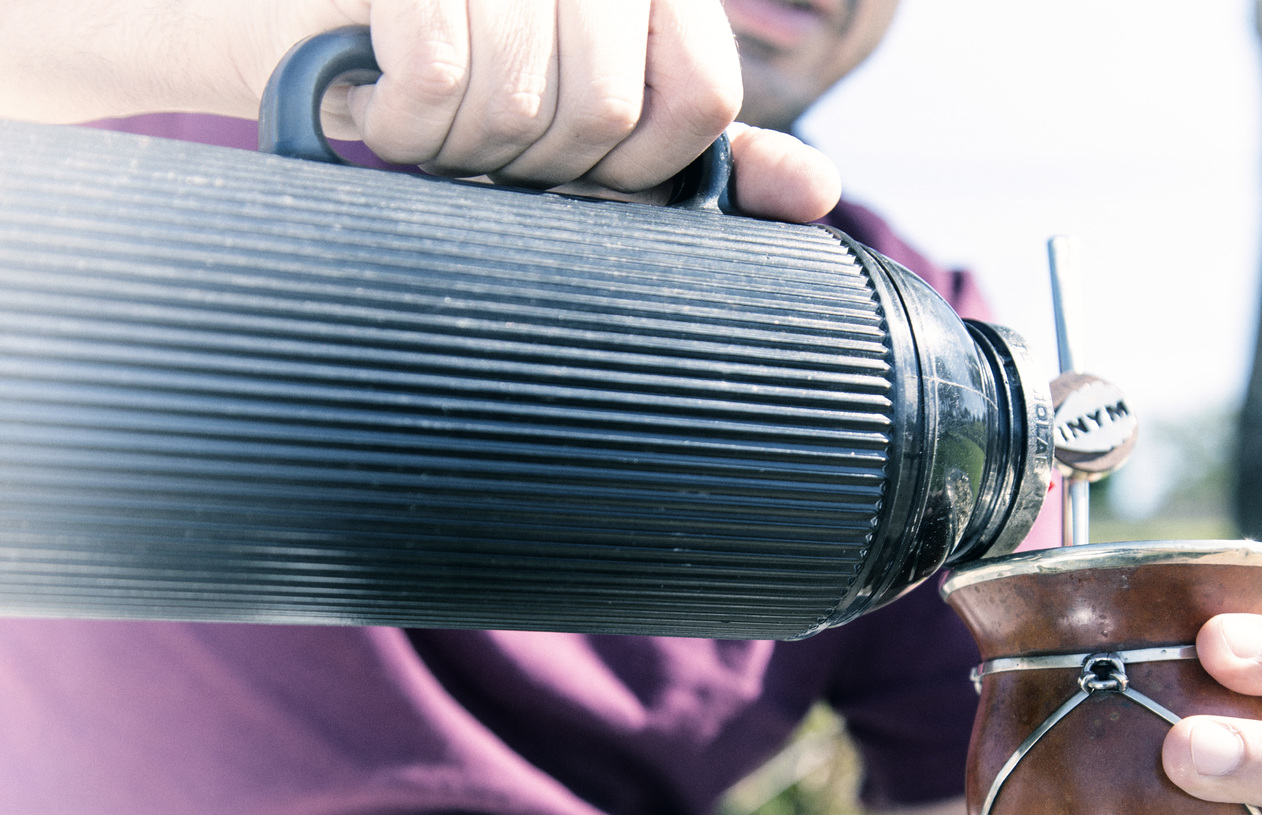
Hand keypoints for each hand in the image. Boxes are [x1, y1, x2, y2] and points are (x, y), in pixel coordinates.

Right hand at [0, 0, 839, 220]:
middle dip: (538, 169)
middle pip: (609, 116)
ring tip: (432, 134)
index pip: (700, 99)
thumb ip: (707, 160)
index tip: (582, 174)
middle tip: (485, 153)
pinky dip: (403, 126)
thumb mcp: (593, 136)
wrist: (293, 28)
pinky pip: (439, 79)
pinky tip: (383, 111)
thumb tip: (821, 194)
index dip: (641, 168)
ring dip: (462, 155)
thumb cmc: (460, 89)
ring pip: (524, 106)